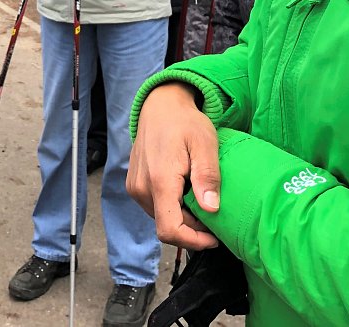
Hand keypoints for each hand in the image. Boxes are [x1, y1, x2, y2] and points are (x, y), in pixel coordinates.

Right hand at [127, 82, 221, 250]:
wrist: (160, 107)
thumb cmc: (185, 123)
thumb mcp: (205, 144)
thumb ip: (207, 176)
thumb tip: (211, 209)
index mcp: (159, 181)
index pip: (170, 230)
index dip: (193, 242)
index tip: (214, 238)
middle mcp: (141, 188)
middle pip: (167, 226)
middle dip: (192, 229)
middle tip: (213, 213)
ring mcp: (135, 187)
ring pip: (160, 218)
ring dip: (182, 217)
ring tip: (200, 198)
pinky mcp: (134, 185)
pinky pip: (154, 207)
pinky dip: (172, 207)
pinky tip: (185, 191)